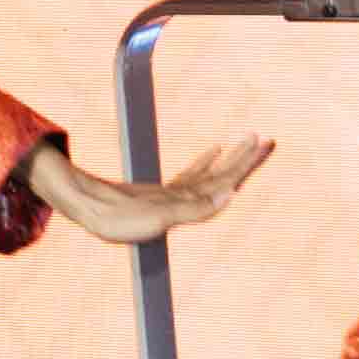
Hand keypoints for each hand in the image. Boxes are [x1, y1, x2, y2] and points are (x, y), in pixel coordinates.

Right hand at [25, 130, 272, 246]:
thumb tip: (231, 196)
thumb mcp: (159, 216)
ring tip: (250, 138)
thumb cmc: (119, 220)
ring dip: (233, 157)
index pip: (226, 181)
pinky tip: (217, 150)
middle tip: (268, 140)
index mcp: (191, 204)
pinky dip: (208, 163)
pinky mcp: (165, 194)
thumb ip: (194, 208)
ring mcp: (177, 197)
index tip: (262, 145)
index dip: (246, 164)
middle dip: (247, 158)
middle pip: (225, 177)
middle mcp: (189, 201)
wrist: (90, 214)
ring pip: (213, 174)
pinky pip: (194, 175)